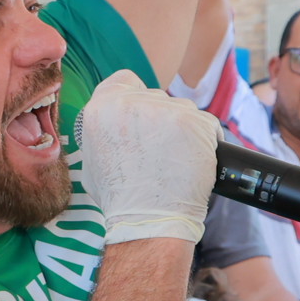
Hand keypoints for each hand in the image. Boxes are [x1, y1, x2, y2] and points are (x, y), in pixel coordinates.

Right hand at [74, 72, 215, 246]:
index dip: (134, 96)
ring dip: (182, 129)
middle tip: (158, 150)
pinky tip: (194, 161)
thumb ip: (104, 129)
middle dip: (160, 118)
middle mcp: (133, 103)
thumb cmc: (120, 197)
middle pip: (155, 96)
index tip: (140, 115)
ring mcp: (168, 110)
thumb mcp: (93, 157)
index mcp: (102, 108)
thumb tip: (116, 120)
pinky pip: (206, 123)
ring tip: (175, 161)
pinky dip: (205, 140)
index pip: (124, 80)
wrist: (149, 220)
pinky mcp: (197, 122)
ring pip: (182, 108)